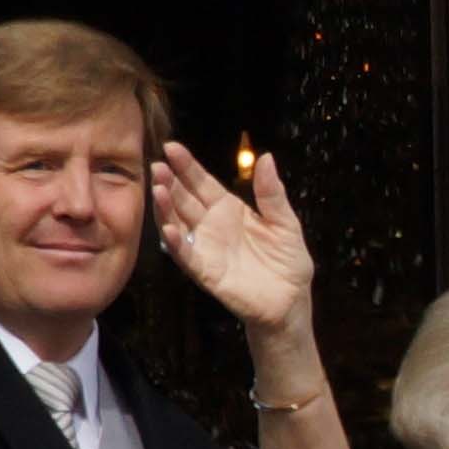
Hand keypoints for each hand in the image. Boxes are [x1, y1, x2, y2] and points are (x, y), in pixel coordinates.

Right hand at [155, 142, 314, 342]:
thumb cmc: (288, 262)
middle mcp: (211, 225)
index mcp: (229, 208)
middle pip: (184, 199)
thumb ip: (271, 193)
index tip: (171, 147)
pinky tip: (169, 229)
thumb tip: (266, 157)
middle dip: (169, 182)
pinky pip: (186, 256)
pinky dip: (176, 243)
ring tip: (158, 189)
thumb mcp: (285, 222)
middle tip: (157, 165)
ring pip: (177, 223)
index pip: (202, 182)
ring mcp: (205, 248)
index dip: (187, 165)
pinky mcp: (205, 272)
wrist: (291, 301)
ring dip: (165, 208)